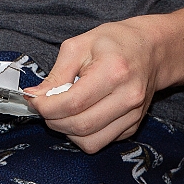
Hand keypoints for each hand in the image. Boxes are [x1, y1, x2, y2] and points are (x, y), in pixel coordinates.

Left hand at [27, 19, 162, 152]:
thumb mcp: (80, 45)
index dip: (46, 106)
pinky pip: (101, 142)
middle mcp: (128, 97)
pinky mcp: (133, 126)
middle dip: (53, 120)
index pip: (73, 103)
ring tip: (63, 111)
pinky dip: (83, 134)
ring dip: (67, 131)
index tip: (33, 100)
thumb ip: (57, 73)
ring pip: (90, 142)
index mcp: (114, 71)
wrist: (150, 50)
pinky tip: (81, 114)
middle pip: (80, 126)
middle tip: (44, 106)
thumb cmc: (114, 42)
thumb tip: (35, 96)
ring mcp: (133, 115)